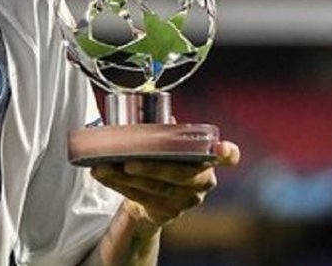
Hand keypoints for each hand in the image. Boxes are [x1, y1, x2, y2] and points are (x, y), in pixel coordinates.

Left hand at [91, 140, 240, 229]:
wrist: (150, 198)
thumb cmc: (160, 161)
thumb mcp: (164, 144)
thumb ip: (165, 132)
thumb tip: (159, 118)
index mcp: (207, 159)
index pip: (228, 156)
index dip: (227, 153)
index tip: (222, 150)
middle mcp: (203, 182)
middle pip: (179, 175)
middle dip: (152, 169)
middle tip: (128, 163)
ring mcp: (187, 200)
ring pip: (155, 189)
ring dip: (126, 178)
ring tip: (104, 167)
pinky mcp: (169, 213)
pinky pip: (141, 199)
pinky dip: (119, 186)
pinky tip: (103, 175)